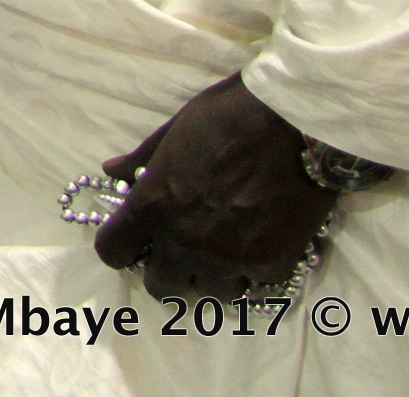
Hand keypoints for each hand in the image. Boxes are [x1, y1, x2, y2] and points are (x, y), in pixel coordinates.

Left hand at [93, 74, 337, 300]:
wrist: (297, 119)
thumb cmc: (230, 115)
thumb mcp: (176, 128)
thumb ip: (143, 157)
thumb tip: (112, 171)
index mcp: (154, 205)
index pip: (112, 251)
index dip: (120, 247)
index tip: (135, 240)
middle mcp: (184, 241)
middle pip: (159, 285)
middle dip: (169, 268)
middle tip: (186, 246)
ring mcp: (228, 259)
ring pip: (210, 292)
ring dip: (214, 274)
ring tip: (229, 245)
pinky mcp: (270, 266)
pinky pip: (253, 283)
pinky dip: (255, 267)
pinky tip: (264, 240)